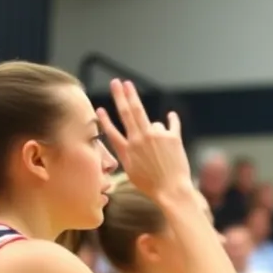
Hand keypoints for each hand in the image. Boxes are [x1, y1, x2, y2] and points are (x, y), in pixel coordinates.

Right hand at [97, 80, 192, 199]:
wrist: (172, 191)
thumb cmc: (151, 185)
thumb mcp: (131, 171)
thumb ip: (126, 153)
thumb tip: (125, 140)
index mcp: (128, 149)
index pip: (112, 130)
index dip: (105, 119)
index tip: (99, 108)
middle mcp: (140, 139)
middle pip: (129, 111)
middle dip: (122, 94)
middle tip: (117, 82)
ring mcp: (157, 136)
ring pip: (153, 124)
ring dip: (156, 134)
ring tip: (162, 155)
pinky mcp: (173, 137)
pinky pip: (172, 123)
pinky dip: (172, 120)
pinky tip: (171, 115)